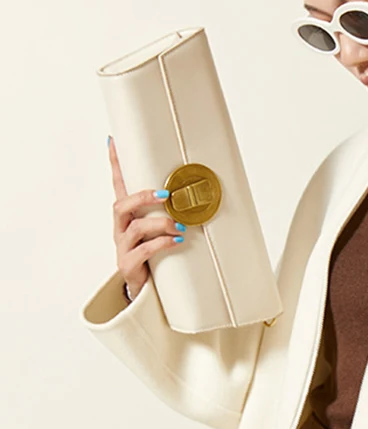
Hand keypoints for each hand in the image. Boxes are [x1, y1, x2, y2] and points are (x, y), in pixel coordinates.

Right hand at [108, 135, 185, 299]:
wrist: (144, 287)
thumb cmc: (152, 253)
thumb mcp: (157, 228)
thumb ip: (167, 212)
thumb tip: (192, 194)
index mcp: (126, 215)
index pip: (118, 185)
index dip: (114, 164)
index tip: (114, 141)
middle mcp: (120, 228)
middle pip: (122, 205)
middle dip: (144, 197)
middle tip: (167, 195)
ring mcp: (123, 246)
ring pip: (137, 228)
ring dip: (161, 224)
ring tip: (180, 226)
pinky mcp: (128, 264)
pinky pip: (144, 251)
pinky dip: (162, 244)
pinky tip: (176, 242)